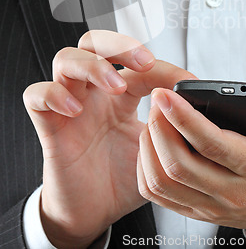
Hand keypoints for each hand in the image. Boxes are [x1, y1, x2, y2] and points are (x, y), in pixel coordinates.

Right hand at [23, 30, 195, 248]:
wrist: (95, 211)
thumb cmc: (123, 176)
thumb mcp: (156, 147)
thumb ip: (172, 124)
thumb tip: (199, 104)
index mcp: (121, 94)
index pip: (133, 60)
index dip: (158, 62)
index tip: (183, 82)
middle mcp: (94, 93)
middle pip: (93, 43)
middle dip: (118, 44)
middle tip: (143, 62)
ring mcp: (70, 105)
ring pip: (66, 59)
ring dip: (92, 66)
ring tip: (114, 87)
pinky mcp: (49, 125)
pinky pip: (36, 95)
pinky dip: (53, 94)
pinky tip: (75, 108)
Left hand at [137, 86, 245, 231]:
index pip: (212, 144)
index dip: (184, 117)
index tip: (166, 95)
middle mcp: (232, 192)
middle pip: (180, 164)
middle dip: (160, 127)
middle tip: (157, 101)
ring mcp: (212, 206)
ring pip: (165, 182)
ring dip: (150, 147)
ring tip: (153, 119)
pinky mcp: (198, 212)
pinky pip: (160, 196)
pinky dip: (147, 169)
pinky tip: (151, 144)